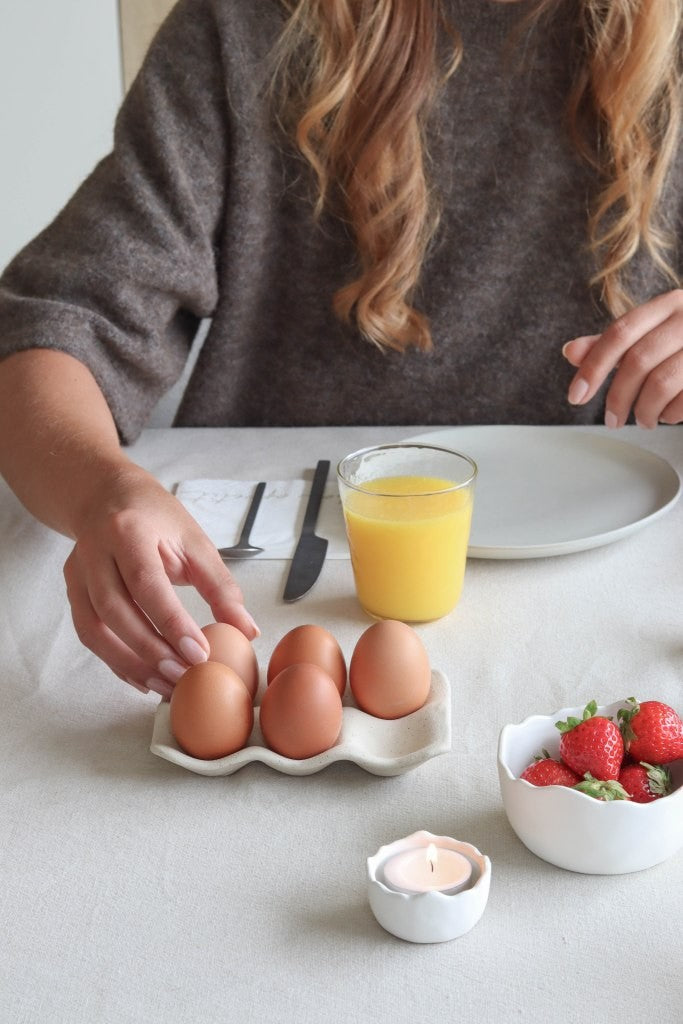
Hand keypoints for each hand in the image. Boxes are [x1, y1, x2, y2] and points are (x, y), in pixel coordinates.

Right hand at [63, 464, 258, 698]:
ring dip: (130, 664)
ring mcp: (78, 573)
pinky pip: (89, 634)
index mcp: (128, 530)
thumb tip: (247, 631)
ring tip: (165, 685)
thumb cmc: (155, 517)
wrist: (106, 495)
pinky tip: (143, 678)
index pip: (147, 583)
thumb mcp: (195, 541)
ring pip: (94, 628)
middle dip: (150, 650)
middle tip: (183, 675)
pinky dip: (115, 661)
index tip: (199, 653)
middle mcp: (95, 551)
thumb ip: (220, 586)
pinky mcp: (73, 591)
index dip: (172, 622)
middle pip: (115, 610)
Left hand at [563, 289, 682, 428]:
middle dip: (618, 397)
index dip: (593, 366)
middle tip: (611, 420)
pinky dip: (671, 414)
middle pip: (638, 361)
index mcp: (670, 303)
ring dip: (644, 411)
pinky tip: (669, 413)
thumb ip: (614, 345)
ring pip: (662, 383)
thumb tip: (571, 351)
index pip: (620, 332)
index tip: (576, 396)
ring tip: (642, 420)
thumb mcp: (653, 336)